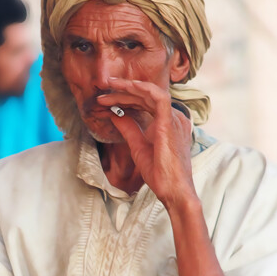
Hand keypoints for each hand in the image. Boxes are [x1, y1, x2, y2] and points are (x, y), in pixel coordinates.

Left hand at [97, 77, 194, 209]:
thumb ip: (129, 129)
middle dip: (122, 92)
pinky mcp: (171, 122)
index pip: (145, 103)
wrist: (173, 190)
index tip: (104, 101)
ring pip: (149, 93)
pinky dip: (143, 89)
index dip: (124, 99)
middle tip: (101, 93)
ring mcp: (174, 118)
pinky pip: (159, 97)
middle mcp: (174, 117)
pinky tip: (128, 86)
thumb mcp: (138, 147)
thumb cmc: (160, 173)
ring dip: (128, 88)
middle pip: (145, 96)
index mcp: (168, 122)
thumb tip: (114, 115)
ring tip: (109, 85)